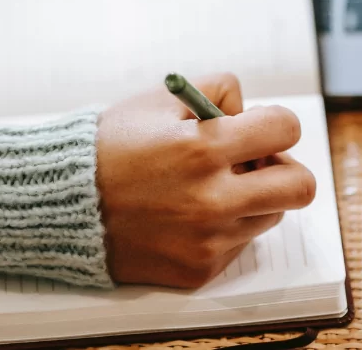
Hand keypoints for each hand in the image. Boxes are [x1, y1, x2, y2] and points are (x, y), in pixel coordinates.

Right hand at [96, 73, 315, 287]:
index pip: (285, 129)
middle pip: (299, 187)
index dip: (276, 123)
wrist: (61, 204)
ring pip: (269, 215)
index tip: (259, 128)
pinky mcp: (199, 269)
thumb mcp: (159, 99)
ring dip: (251, 198)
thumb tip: (251, 112)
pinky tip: (185, 215)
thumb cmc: (110, 146)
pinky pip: (238, 244)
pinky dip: (223, 228)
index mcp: (204, 149)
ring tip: (207, 187)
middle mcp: (213, 199)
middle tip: (254, 163)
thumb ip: (215, 92)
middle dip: (284, 168)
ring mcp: (208, 240)